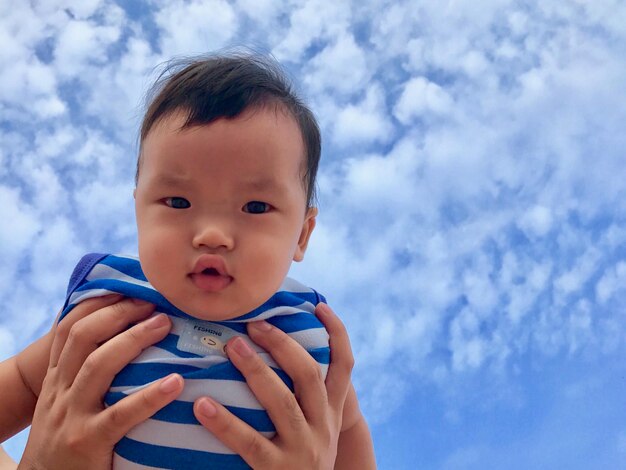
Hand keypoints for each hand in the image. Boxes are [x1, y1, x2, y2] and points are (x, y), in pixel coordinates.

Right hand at [18, 296, 183, 469]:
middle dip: (118, 314)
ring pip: (98, 365)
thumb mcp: (64, 400)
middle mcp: (60, 390)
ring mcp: (71, 415)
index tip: (129, 289)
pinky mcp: (88, 441)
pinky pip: (122, 414)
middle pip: (84, 337)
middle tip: (154, 302)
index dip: (98, 304)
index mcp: (56, 377)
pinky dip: (150, 396)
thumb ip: (85, 373)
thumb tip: (125, 340)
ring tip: (165, 325)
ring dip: (133, 339)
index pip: (70, 329)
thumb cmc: (64, 438)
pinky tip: (176, 382)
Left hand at [193, 303, 353, 468]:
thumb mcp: (315, 433)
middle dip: (282, 343)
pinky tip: (202, 404)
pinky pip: (250, 442)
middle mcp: (323, 427)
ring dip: (256, 371)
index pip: (345, 366)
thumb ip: (304, 402)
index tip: (319, 304)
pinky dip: (226, 422)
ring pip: (283, 401)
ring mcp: (304, 449)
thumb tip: (273, 360)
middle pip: (308, 374)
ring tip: (231, 347)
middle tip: (254, 323)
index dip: (336, 332)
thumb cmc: (300, 464)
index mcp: (332, 414)